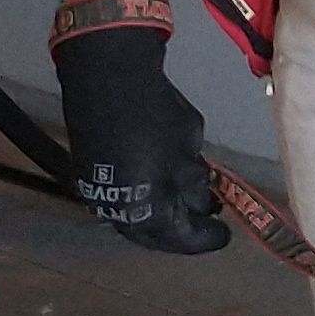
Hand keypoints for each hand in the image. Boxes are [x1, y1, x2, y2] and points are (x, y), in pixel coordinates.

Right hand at [51, 3, 230, 254]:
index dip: (206, 238)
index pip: (181, 238)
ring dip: (162, 216)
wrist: (104, 76)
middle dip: (182, 231)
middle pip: (155, 235)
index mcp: (144, 211)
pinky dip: (145, 200)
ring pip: (135, 219)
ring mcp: (98, 196)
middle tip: (207, 221)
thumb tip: (201, 200)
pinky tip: (161, 185)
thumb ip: (195, 180)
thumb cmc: (154, 112)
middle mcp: (116, 212)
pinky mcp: (89, 177)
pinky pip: (122, 200)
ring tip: (189, 201)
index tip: (225, 235)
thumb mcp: (188, 146)